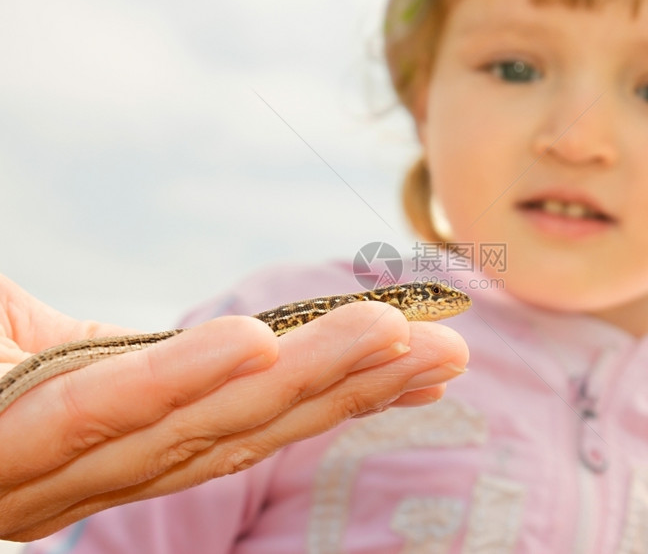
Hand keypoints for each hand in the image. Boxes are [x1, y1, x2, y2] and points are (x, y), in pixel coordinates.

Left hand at [0, 274, 468, 540]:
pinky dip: (182, 384)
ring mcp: (56, 474)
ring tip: (393, 338)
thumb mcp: (38, 352)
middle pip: (253, 429)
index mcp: (128, 446)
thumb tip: (197, 329)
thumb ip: (110, 348)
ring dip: (308, 384)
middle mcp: (110, 473)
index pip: (259, 419)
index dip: (351, 394)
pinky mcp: (4, 453)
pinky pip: (99, 417)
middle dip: (360, 391)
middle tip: (446, 348)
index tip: (430, 358)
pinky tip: (258, 346)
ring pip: (204, 428)